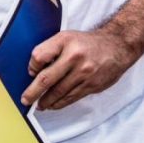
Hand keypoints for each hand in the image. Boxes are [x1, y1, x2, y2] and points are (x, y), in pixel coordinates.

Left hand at [21, 30, 137, 110]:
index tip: (30, 73)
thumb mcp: (68, 37)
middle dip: (33, 92)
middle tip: (25, 100)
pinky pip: (71, 97)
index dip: (32, 66)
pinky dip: (59, 103)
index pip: (39, 56)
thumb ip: (51, 50)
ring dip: (46, 101)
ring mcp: (84, 72)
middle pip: (46, 78)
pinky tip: (53, 105)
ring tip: (39, 105)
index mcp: (65, 41)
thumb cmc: (88, 43)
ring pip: (58, 92)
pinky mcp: (91, 85)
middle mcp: (74, 56)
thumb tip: (34, 70)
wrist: (117, 47)